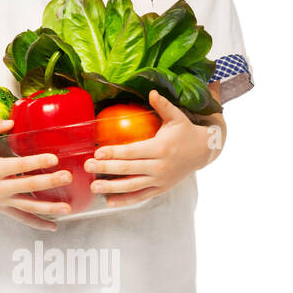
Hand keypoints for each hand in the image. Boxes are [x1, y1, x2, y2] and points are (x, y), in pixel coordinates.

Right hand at [0, 115, 72, 230]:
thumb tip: (11, 122)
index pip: (19, 166)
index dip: (36, 162)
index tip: (54, 158)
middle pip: (27, 186)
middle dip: (49, 182)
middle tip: (67, 177)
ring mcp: (1, 200)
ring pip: (28, 207)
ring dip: (49, 209)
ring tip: (68, 209)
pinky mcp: (3, 208)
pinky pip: (22, 218)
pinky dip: (37, 224)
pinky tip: (54, 226)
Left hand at [83, 91, 225, 208]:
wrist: (204, 151)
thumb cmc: (186, 132)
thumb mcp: (177, 117)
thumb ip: (163, 105)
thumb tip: (152, 91)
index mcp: (161, 148)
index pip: (133, 151)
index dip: (114, 152)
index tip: (97, 152)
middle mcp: (160, 166)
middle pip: (129, 169)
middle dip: (106, 168)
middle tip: (88, 167)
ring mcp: (160, 180)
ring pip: (133, 186)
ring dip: (112, 187)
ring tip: (94, 186)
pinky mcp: (161, 189)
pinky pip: (141, 196)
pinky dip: (125, 200)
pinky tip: (109, 201)